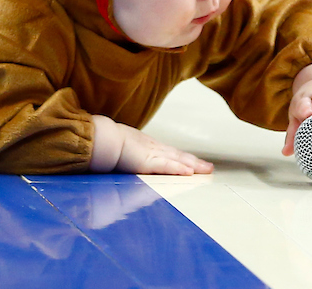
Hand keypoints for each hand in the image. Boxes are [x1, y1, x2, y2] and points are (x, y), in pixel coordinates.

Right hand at [91, 116, 212, 175]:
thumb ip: (130, 155)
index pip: (170, 153)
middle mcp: (154, 149)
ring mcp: (152, 155)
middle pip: (179, 156)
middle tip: (209, 168)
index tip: (195, 162)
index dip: (183, 158)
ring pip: (177, 160)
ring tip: (207, 170)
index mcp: (148, 146)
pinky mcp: (147, 162)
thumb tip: (130, 159)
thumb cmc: (109, 144)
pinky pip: (166, 166)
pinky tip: (189, 172)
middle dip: (195, 162)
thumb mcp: (124, 150)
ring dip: (193, 166)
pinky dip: (178, 169)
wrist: (102, 138)